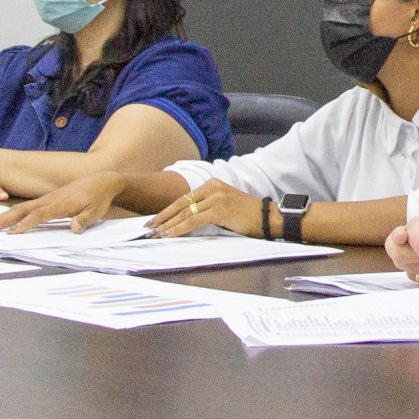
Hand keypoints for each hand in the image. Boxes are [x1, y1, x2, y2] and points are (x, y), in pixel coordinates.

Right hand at [0, 172, 123, 232]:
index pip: (38, 216)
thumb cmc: (98, 199)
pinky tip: (0, 219)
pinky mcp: (46, 200)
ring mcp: (46, 199)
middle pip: (22, 210)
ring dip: (2, 216)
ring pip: (20, 208)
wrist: (101, 181)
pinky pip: (25, 207)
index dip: (25, 225)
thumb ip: (84, 220)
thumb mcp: (96, 212)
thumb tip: (74, 229)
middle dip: (4, 220)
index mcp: (60, 205)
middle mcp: (49, 201)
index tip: (12, 233)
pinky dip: (11, 213)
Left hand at [147, 179, 269, 238]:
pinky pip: (194, 221)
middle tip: (148, 228)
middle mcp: (212, 188)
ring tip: (156, 234)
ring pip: (185, 213)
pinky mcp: (219, 210)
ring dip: (168, 225)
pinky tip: (170, 235)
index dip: (167, 210)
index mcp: (212, 184)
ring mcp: (216, 198)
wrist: (270, 218)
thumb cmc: (249, 216)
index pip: (184, 198)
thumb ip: (207, 208)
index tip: (155, 220)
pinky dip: (180, 229)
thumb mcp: (225, 205)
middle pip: (180, 204)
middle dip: (162, 217)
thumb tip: (187, 220)